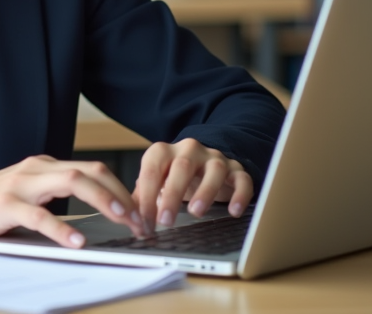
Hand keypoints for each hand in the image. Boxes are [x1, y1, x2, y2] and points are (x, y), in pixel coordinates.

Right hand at [0, 155, 146, 245]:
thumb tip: (93, 215)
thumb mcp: (25, 194)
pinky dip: (62, 228)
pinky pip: (39, 215)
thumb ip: (52, 197)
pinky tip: (77, 241)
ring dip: (103, 200)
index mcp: (43, 167)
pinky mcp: (5, 205)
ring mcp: (20, 185)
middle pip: (89, 170)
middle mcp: (36, 170)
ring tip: (122, 221)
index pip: (92, 170)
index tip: (139, 213)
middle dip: (121, 194)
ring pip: (71, 181)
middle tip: (140, 220)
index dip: (121, 189)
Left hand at [133, 138, 252, 232]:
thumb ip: (142, 197)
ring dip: (205, 191)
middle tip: (166, 221)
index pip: (152, 171)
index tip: (144, 222)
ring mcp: (215, 158)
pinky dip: (240, 195)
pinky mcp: (236, 169)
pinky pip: (242, 179)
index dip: (146, 197)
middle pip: (182, 167)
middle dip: (172, 194)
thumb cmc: (175, 177)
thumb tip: (129, 220)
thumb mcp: (157, 182)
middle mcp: (189, 150)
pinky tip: (234, 211)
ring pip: (214, 169)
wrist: (205, 161)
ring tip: (196, 213)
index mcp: (164, 152)